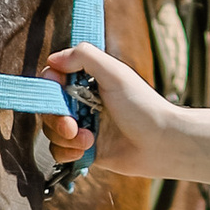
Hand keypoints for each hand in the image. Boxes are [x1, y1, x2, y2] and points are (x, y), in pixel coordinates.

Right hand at [40, 41, 173, 176]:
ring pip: (51, 132)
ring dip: (64, 138)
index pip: (53, 79)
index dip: (49, 87)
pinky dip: (68, 152)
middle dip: (56, 119)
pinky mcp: (84, 150)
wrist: (161, 145)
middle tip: (71, 126)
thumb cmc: (143, 106)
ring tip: (88, 140)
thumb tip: (53, 59)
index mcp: (89, 82)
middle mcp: (83, 103)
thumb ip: (84, 56)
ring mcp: (83, 127)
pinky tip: (85, 151)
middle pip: (49, 108)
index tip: (56, 91)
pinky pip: (60, 152)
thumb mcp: (115, 73)